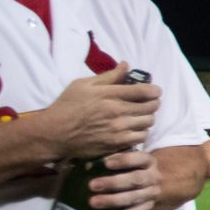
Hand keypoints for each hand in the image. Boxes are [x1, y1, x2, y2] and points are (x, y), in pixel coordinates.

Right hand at [31, 66, 160, 160]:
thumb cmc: (67, 106)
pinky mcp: (116, 144)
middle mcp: (117, 112)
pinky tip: (134, 129)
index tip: (155, 91)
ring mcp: (118, 130)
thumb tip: (126, 65)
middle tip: (149, 103)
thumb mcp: (82, 85)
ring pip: (148, 123)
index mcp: (109, 95)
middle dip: (153, 103)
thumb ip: (108, 76)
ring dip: (148, 118)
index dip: (155, 90)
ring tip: (141, 116)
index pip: (145, 91)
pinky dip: (141, 132)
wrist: (54, 134)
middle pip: (151, 107)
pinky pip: (141, 137)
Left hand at [84, 149, 162, 209]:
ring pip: (133, 199)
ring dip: (112, 201)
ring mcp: (151, 194)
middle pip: (136, 180)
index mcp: (149, 161)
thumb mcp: (132, 157)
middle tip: (92, 185)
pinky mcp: (147, 208)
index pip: (139, 159)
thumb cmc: (136, 166)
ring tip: (93, 202)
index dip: (124, 161)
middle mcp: (153, 177)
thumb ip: (116, 157)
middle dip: (114, 183)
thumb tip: (90, 163)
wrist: (159, 183)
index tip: (106, 163)